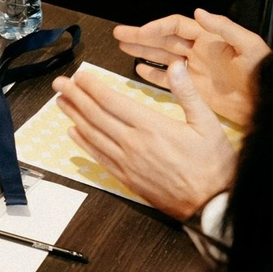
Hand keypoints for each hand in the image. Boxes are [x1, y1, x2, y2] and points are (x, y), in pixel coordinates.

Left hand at [52, 65, 235, 219]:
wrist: (211, 205)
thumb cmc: (213, 164)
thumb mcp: (208, 123)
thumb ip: (188, 93)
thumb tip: (176, 66)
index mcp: (152, 126)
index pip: (112, 101)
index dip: (92, 87)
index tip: (80, 75)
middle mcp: (134, 143)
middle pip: (96, 115)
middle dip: (75, 96)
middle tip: (59, 83)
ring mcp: (128, 163)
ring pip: (93, 135)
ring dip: (74, 116)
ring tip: (60, 101)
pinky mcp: (127, 179)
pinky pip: (99, 157)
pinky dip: (83, 144)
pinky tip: (73, 133)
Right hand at [110, 10, 263, 125]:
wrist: (267, 103)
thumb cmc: (261, 73)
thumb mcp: (248, 46)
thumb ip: (224, 27)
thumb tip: (199, 11)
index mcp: (209, 37)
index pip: (176, 25)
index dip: (158, 26)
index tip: (141, 32)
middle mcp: (198, 51)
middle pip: (164, 38)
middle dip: (141, 35)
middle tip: (119, 33)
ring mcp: (194, 70)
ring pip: (162, 56)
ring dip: (143, 51)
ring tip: (122, 46)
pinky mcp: (193, 88)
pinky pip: (168, 79)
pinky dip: (154, 74)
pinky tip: (139, 69)